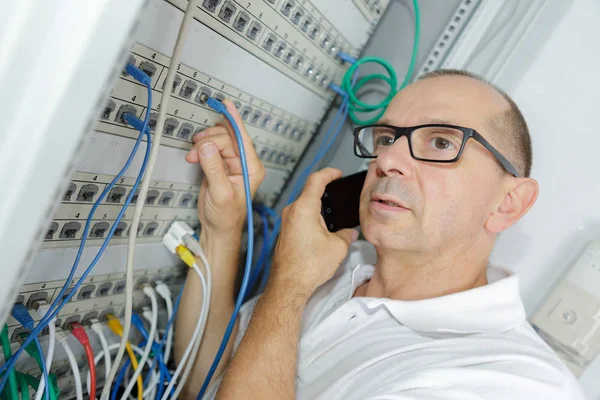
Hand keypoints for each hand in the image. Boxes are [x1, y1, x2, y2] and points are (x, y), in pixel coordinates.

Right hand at [185, 100, 265, 235]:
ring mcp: (230, 163)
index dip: (234, 120)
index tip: (227, 105)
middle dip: (209, 140)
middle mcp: (243, 163)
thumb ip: (214, 168)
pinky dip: (200, 149)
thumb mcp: (221, 193)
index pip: (243, 139)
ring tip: (194, 156)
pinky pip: (210, 148)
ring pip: (216, 141)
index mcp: (251, 168)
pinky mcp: (219, 165)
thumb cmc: (226, 217)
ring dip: (203, 144)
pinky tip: (195, 156)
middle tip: (197, 150)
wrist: (217, 228)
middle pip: (226, 137)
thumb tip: (206, 147)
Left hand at [269, 168, 358, 299]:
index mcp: (304, 208)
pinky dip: (312, 221)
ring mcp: (286, 222)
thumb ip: (346, 234)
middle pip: (310, 194)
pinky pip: (300, 219)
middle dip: (327, 196)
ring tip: (333, 223)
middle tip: (339, 199)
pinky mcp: (285, 233)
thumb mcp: (338, 247)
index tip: (337, 173)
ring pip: (305, 208)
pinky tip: (322, 234)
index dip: (329, 173)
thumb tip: (349, 233)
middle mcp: (291, 212)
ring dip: (320, 211)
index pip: (316, 180)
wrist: (289, 285)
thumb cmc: (307, 267)